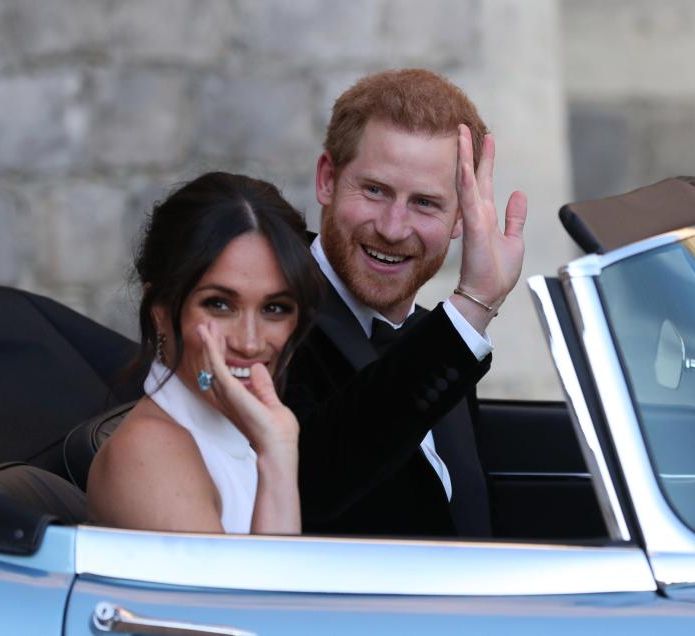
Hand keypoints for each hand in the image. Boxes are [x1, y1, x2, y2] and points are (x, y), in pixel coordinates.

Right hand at [196, 323, 298, 452]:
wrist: (278, 447)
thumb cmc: (277, 433)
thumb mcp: (271, 402)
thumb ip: (263, 386)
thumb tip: (258, 368)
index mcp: (235, 400)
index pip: (223, 372)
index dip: (219, 353)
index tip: (220, 336)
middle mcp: (226, 398)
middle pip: (212, 366)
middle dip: (210, 344)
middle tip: (207, 325)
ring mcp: (227, 395)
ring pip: (211, 364)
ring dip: (208, 343)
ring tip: (205, 325)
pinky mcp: (230, 391)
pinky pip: (216, 366)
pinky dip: (212, 349)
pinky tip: (209, 336)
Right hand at [454, 124, 526, 318]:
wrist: (487, 294)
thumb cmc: (497, 273)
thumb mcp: (514, 240)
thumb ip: (515, 217)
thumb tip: (519, 194)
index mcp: (487, 216)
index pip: (484, 181)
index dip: (485, 159)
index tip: (485, 138)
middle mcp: (478, 213)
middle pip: (474, 175)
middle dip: (471, 150)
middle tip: (465, 127)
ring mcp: (474, 218)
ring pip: (467, 180)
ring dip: (465, 157)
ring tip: (462, 134)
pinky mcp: (474, 227)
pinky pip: (469, 198)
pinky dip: (466, 179)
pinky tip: (464, 162)